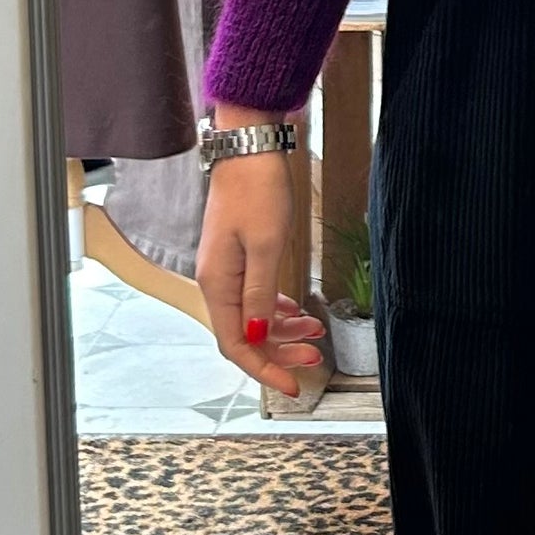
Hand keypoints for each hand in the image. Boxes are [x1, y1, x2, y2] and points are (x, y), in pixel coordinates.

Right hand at [197, 150, 326, 400]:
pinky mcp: (240, 257)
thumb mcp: (267, 245)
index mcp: (219, 284)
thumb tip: (257, 334)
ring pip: (253, 317)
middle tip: (314, 358)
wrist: (249, 148)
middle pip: (246, 335)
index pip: (236, 344)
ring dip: (282, 330)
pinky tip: (297, 311)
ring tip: (316, 331)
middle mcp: (218, 282)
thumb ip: (261, 293)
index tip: (294, 385)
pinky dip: (277, 309)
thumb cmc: (258, 191)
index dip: (264, 369)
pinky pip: (256, 296)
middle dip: (279, 351)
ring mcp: (228, 270)